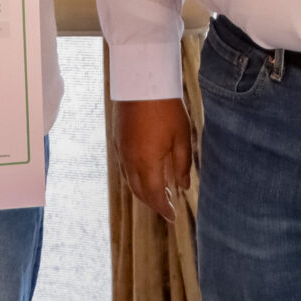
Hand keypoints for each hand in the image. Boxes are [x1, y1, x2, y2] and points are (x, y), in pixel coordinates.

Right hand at [115, 97, 193, 220]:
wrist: (141, 82)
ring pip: (129, 182)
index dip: (164, 209)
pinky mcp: (118, 141)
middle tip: (168, 208)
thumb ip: (182, 165)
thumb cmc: (166, 108)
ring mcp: (121, 151)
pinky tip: (144, 176)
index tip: (173, 218)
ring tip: (158, 195)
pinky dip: (134, 179)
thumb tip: (183, 187)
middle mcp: (130, 161)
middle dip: (153, 203)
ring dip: (143, 192)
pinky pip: (124, 169)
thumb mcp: (182, 137)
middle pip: (139, 192)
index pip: (154, 196)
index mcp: (147, 163)